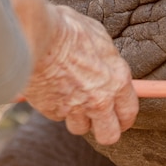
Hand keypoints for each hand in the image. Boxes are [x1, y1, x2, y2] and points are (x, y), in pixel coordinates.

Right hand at [21, 4, 138, 144]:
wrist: (36, 36)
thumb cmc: (68, 29)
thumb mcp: (98, 37)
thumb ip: (106, 59)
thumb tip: (106, 62)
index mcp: (117, 80)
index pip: (129, 112)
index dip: (124, 118)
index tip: (120, 118)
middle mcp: (100, 100)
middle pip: (109, 135)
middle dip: (104, 130)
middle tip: (98, 121)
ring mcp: (75, 109)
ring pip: (79, 128)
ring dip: (75, 117)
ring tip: (69, 95)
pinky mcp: (52, 111)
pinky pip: (57, 115)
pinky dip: (54, 106)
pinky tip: (51, 87)